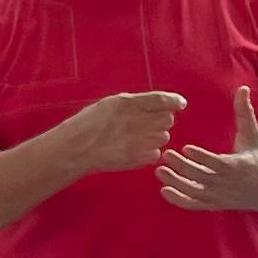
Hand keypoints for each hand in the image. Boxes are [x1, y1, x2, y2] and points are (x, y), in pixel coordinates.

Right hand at [55, 87, 188, 175]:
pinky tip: (135, 148)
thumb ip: (134, 102)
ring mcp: (137, 141)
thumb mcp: (109, 104)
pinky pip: (155, 153)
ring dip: (156, 135)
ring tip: (138, 136)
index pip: (161, 100)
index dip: (174, 101)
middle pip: (167, 119)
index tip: (181, 104)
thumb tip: (159, 103)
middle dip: (162, 119)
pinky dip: (149, 151)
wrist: (76, 149)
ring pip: (163, 136)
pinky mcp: (137, 157)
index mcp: (127, 103)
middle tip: (147, 122)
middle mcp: (135, 121)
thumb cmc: (89, 124)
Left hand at [156, 88, 257, 213]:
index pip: (217, 164)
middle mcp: (228, 184)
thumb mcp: (254, 136)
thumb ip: (244, 113)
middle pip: (201, 178)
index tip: (185, 148)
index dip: (201, 158)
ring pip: (195, 193)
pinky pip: (195, 205)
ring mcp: (220, 196)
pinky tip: (164, 190)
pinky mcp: (215, 204)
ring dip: (176, 184)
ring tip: (160, 171)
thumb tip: (242, 88)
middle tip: (165, 155)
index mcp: (237, 166)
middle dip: (182, 168)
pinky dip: (179, 201)